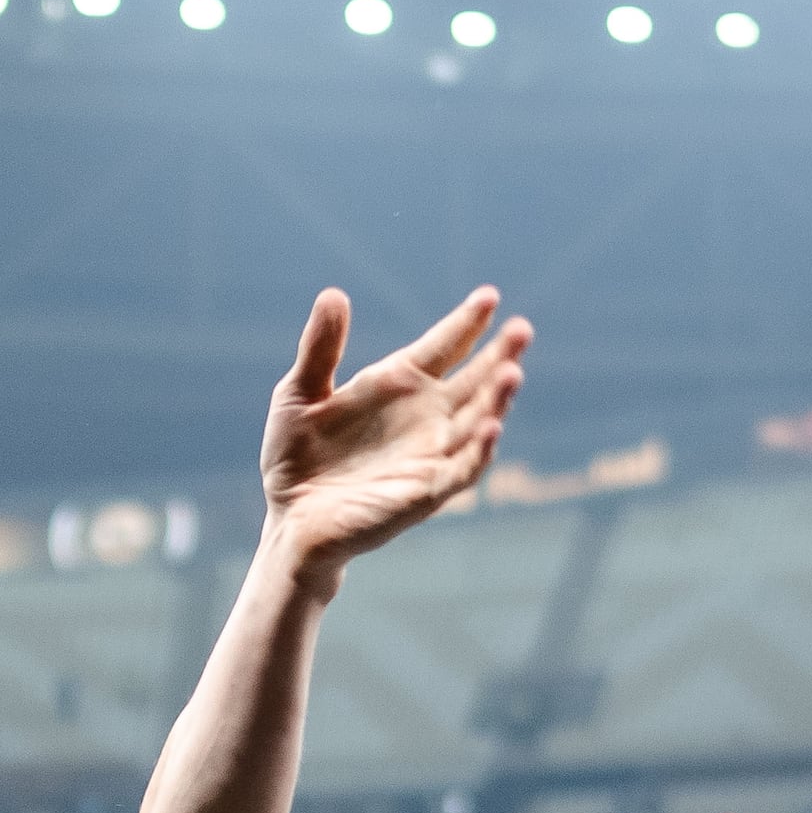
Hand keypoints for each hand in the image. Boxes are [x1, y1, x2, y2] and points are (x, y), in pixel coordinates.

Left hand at [259, 287, 530, 586]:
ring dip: (496, 398)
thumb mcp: (298, 394)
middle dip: (500, 356)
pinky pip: (462, 469)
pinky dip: (478, 449)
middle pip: (474, 381)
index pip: (444, 347)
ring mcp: (429, 454)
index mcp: (398, 385)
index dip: (467, 323)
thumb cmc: (296, 457)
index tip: (488, 296)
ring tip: (512, 371)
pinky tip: (491, 426)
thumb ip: (320, 348)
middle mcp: (424, 416)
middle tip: (522, 329)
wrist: (289, 518)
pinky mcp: (425, 491)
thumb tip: (333, 294)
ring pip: (477, 422)